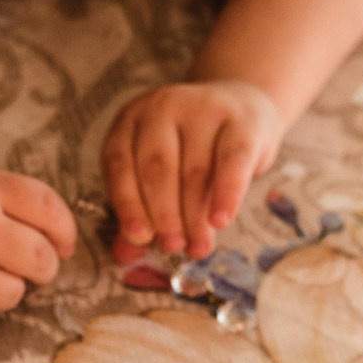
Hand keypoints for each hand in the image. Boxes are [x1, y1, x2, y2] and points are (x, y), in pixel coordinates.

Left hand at [102, 80, 282, 260]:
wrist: (242, 107)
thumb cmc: (192, 149)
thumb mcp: (160, 173)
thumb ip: (141, 210)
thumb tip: (126, 255)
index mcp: (131, 120)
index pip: (119, 162)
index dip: (128, 204)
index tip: (139, 239)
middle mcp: (163, 107)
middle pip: (157, 167)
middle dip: (163, 214)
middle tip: (172, 247)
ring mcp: (203, 107)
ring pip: (195, 169)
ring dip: (195, 215)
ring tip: (198, 246)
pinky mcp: (242, 120)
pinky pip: (233, 160)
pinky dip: (227, 194)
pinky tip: (221, 221)